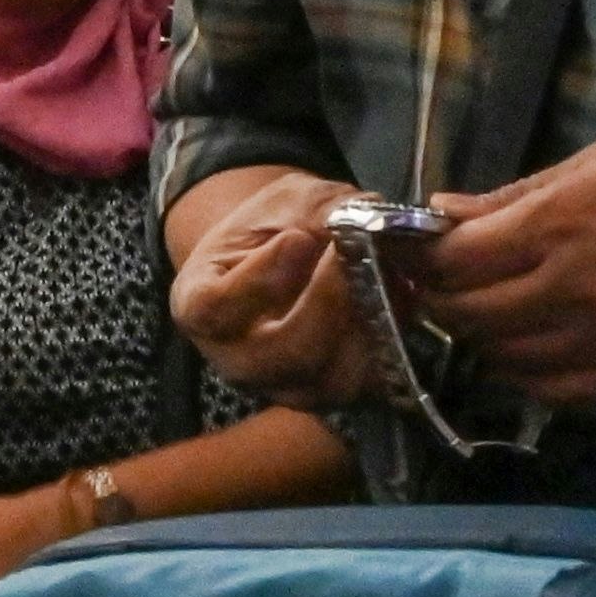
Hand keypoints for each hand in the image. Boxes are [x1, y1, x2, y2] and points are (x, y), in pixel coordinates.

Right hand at [171, 169, 387, 409]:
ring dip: (365, 321)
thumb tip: (368, 218)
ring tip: (383, 270)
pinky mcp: (332, 393)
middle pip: (282, 355)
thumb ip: (317, 211)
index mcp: (198, 307)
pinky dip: (389, 338)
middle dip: (327, 303)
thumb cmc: (269, 230)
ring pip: (331, 378)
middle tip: (353, 255)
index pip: (214, 310)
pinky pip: (367, 382)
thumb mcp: (283, 203)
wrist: (283, 260)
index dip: (256, 281)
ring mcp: (285, 386)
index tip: (297, 239)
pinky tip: (398, 295)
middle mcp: (237, 359)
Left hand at [423, 137, 595, 406]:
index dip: (418, 258)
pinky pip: (553, 392)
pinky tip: (529, 347)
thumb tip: (447, 210)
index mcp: (560, 225)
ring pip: (501, 359)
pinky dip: (525, 375)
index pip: (450, 259)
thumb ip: (522, 193)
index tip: (411, 249)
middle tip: (440, 283)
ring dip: (478, 339)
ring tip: (483, 311)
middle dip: (437, 299)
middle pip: (464, 315)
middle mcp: (572, 289)